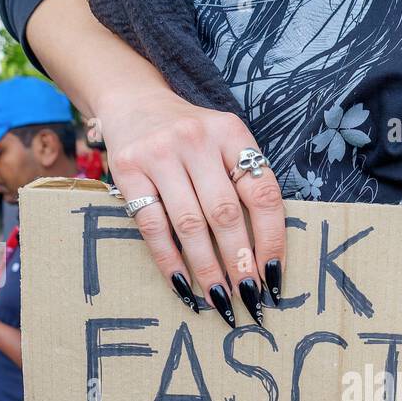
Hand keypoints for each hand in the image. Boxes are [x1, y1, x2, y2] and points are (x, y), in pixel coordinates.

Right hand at [97, 86, 284, 323]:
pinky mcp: (128, 170)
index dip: (272, 238)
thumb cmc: (191, 137)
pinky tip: (183, 285)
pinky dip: (170, 261)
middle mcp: (197, 140)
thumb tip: (265, 254)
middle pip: (225, 214)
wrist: (133, 101)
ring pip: (190, 225)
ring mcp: (160, 153)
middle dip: (240, 262)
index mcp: (231, 133)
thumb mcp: (224, 143)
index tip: (274, 275)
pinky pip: (153, 227)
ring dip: (207, 269)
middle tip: (249, 297)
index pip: (262, 193)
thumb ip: (244, 182)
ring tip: (220, 299)